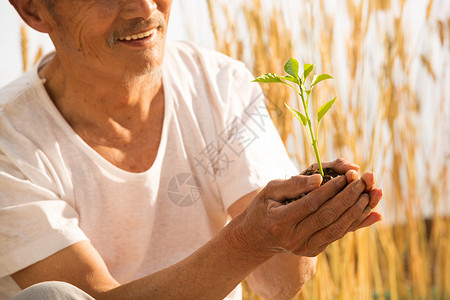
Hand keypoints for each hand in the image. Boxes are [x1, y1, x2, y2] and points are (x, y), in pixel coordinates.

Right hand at [234, 158, 381, 257]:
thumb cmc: (264, 207)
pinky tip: (373, 212)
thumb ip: (294, 184)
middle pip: (328, 216)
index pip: (311, 204)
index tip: (346, 175)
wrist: (258, 237)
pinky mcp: (315, 250)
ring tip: (373, 192)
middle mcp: (294, 239)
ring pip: (338, 228)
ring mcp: (305, 247)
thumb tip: (320, 179)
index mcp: (280, 222)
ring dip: (358, 210)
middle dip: (349, 196)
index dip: (331, 189)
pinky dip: (357, 222)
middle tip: (364, 179)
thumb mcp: (270, 190)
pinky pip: (339, 234)